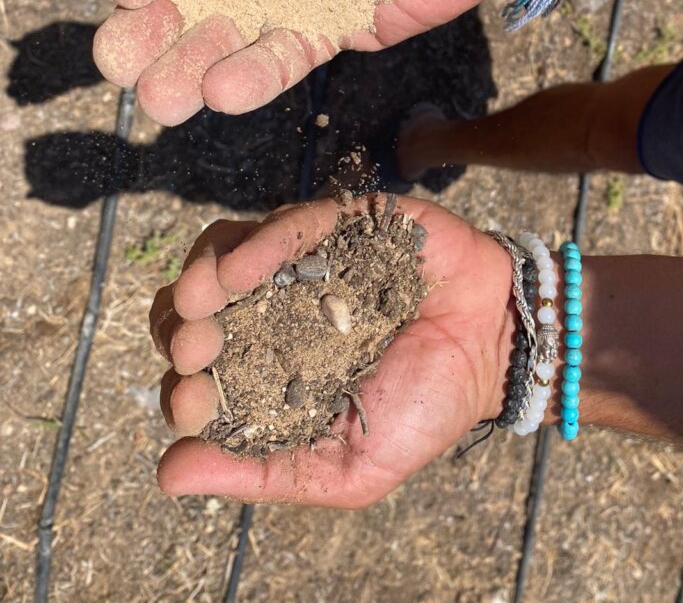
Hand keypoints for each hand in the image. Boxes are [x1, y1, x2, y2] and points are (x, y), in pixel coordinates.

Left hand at [150, 194, 512, 506]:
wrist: (498, 351)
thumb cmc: (425, 408)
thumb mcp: (347, 467)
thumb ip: (265, 471)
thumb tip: (168, 474)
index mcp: (269, 365)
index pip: (200, 371)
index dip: (182, 385)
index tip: (190, 404)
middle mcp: (275, 308)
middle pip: (196, 305)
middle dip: (182, 328)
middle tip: (193, 351)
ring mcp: (304, 261)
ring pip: (225, 252)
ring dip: (202, 275)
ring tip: (199, 300)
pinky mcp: (340, 223)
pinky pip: (288, 224)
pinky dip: (258, 243)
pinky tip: (240, 270)